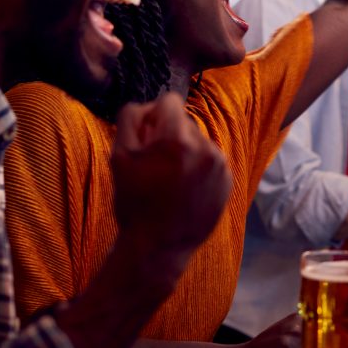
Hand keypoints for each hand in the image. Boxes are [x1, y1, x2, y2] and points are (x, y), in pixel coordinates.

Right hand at [112, 93, 230, 254]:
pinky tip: (185, 189)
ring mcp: (220, 165)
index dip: (154, 116)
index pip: (170, 101)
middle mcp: (206, 147)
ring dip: (186, 152)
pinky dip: (199, 168)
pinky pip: (212, 160)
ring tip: (171, 180)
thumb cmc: (135, 202)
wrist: (158, 246)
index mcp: (178, 139)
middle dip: (170, 136)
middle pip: (185, 122)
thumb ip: (131, 119)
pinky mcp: (228, 180)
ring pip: (199, 141)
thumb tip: (149, 105)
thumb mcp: (119, 157)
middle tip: (156, 165)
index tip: (148, 136)